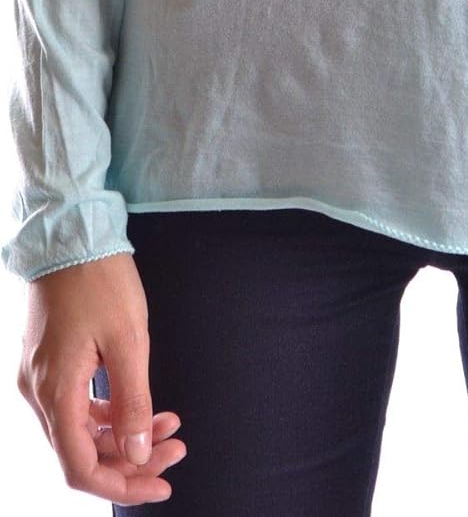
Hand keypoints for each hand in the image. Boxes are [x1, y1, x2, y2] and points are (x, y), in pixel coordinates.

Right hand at [16, 251, 186, 504]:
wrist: (71, 233)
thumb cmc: (100, 279)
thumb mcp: (128, 339)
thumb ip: (132, 402)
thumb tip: (138, 453)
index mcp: (55, 392)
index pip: (80, 467)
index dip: (120, 485)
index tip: (160, 483)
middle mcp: (39, 393)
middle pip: (80, 452)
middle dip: (131, 459)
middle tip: (177, 448)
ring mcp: (40, 377)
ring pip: (79, 429)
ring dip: (122, 436)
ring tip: (169, 425)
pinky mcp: (48, 362)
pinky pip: (74, 405)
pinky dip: (106, 413)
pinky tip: (139, 407)